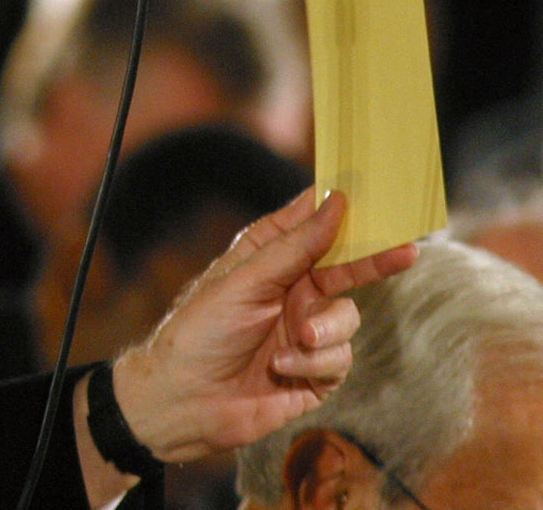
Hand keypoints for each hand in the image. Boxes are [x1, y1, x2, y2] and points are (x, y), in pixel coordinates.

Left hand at [111, 188, 416, 464]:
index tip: (370, 191)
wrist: (185, 401)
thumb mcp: (245, 280)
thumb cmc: (201, 331)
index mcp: (266, 259)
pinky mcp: (315, 372)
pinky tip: (281, 370)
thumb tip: (335, 200)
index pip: (309, 224)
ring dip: (325, 330)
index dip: (337, 207)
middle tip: (406, 249)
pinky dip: (314, 363)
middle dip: (372, 260)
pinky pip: (340, 358)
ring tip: (296, 339)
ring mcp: (305, 330)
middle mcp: (290, 290)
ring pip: (347, 318)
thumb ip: (295, 246)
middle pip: (344, 267)